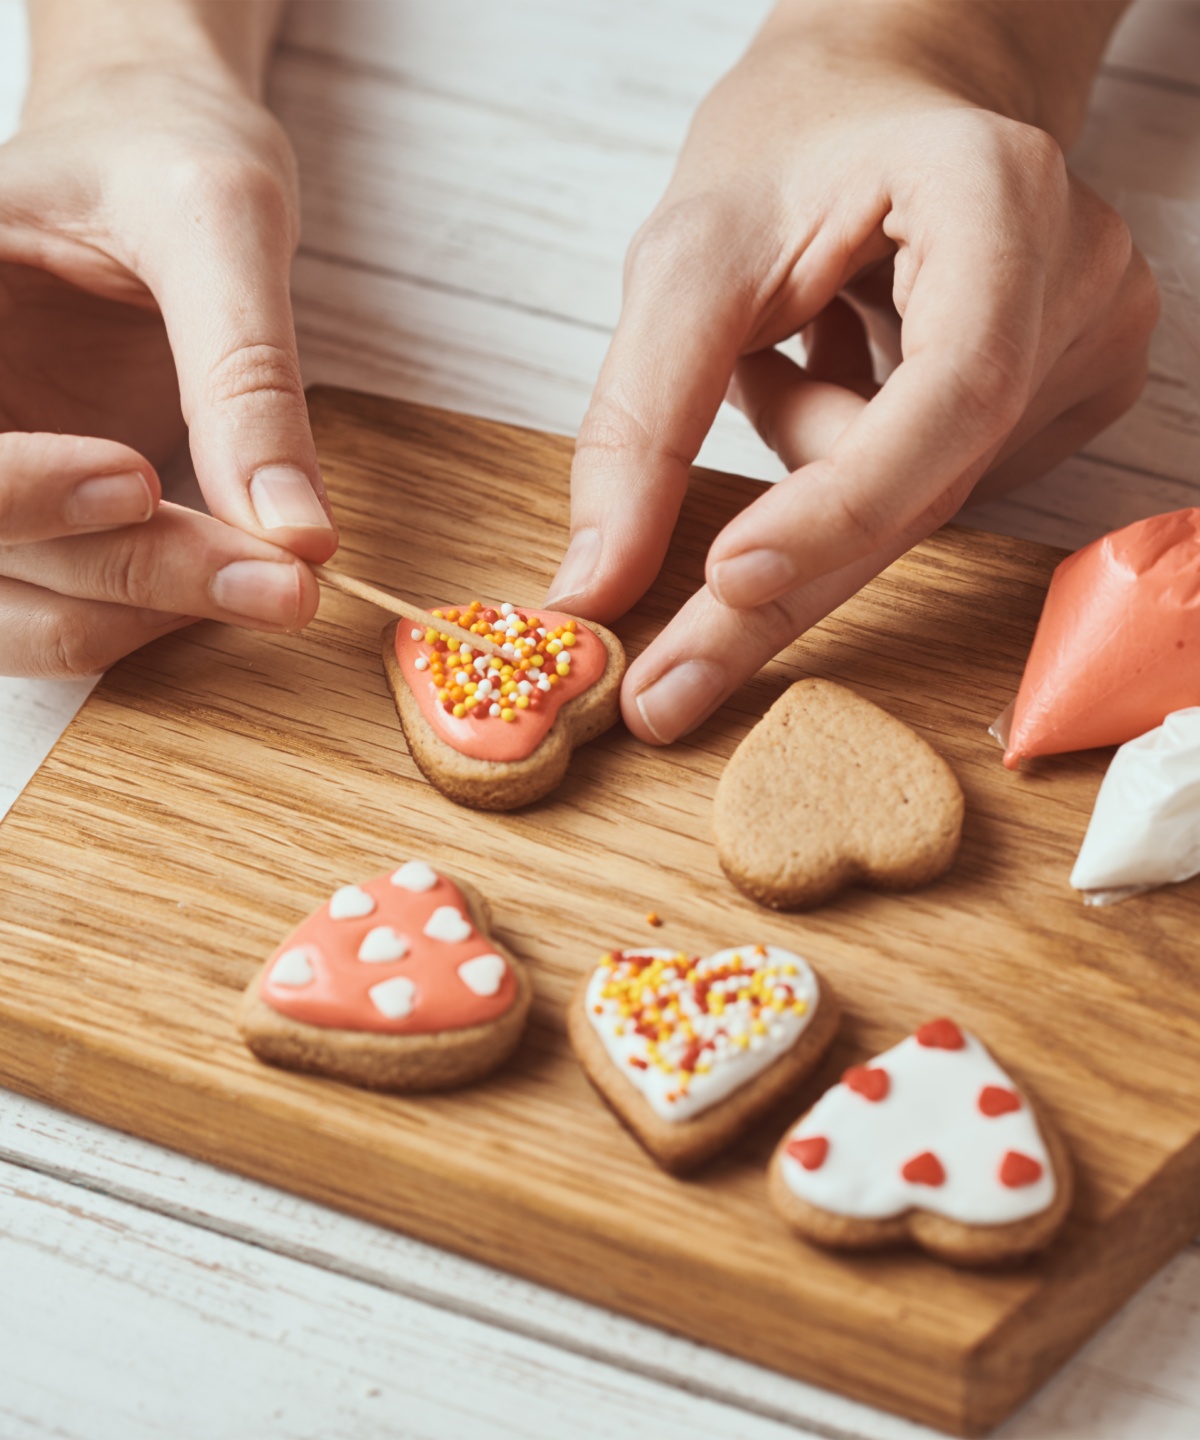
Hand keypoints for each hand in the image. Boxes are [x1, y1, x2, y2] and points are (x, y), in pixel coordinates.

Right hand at [0, 2, 335, 676]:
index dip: (17, 490)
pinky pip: (73, 606)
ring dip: (146, 618)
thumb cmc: (166, 149)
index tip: (141, 482)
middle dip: (132, 576)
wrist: (160, 153)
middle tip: (283, 581)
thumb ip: (246, 373)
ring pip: (20, 612)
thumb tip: (296, 532)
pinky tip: (240, 578)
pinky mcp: (43, 518)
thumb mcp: (217, 221)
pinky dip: (152, 617)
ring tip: (278, 585)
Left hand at [548, 0, 1157, 742]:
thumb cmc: (795, 145)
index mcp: (998, 198)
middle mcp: (1075, 279)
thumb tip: (598, 586)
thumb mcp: (686, 257)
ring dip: (812, 468)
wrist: (884, 98)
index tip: (726, 582)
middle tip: (667, 686)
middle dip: (785, 588)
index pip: (948, 392)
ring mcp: (1086, 344)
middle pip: (929, 485)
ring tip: (794, 344)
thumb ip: (640, 420)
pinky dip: (851, 462)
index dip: (841, 504)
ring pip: (920, 500)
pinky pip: (936, 488)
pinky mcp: (1068, 397)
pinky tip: (843, 363)